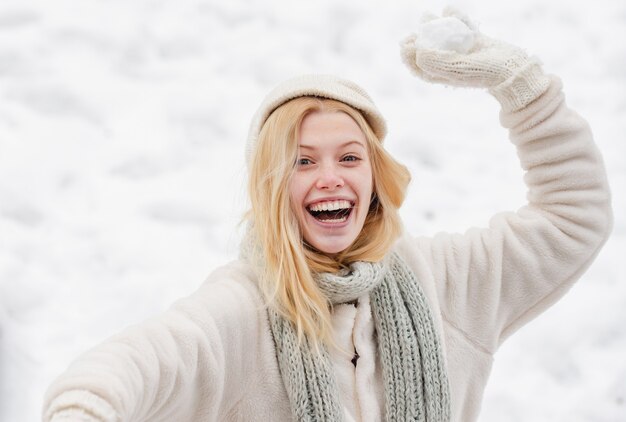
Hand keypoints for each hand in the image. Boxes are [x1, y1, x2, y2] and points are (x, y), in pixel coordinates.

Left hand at [400, 7, 550, 110]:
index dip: (409, 56)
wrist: (514, 69)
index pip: (420, 67)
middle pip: (430, 50)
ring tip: (426, 14)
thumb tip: (417, 51)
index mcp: (443, 75)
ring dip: (435, 26)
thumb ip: (437, 62)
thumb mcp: (458, 68)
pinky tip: (449, 9)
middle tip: (417, 26)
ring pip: (445, 37)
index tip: (405, 43)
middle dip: (420, 37)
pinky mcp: (477, 42)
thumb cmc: (485, 72)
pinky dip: (457, 19)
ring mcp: (464, 52)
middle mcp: (451, 64)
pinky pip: (464, 29)